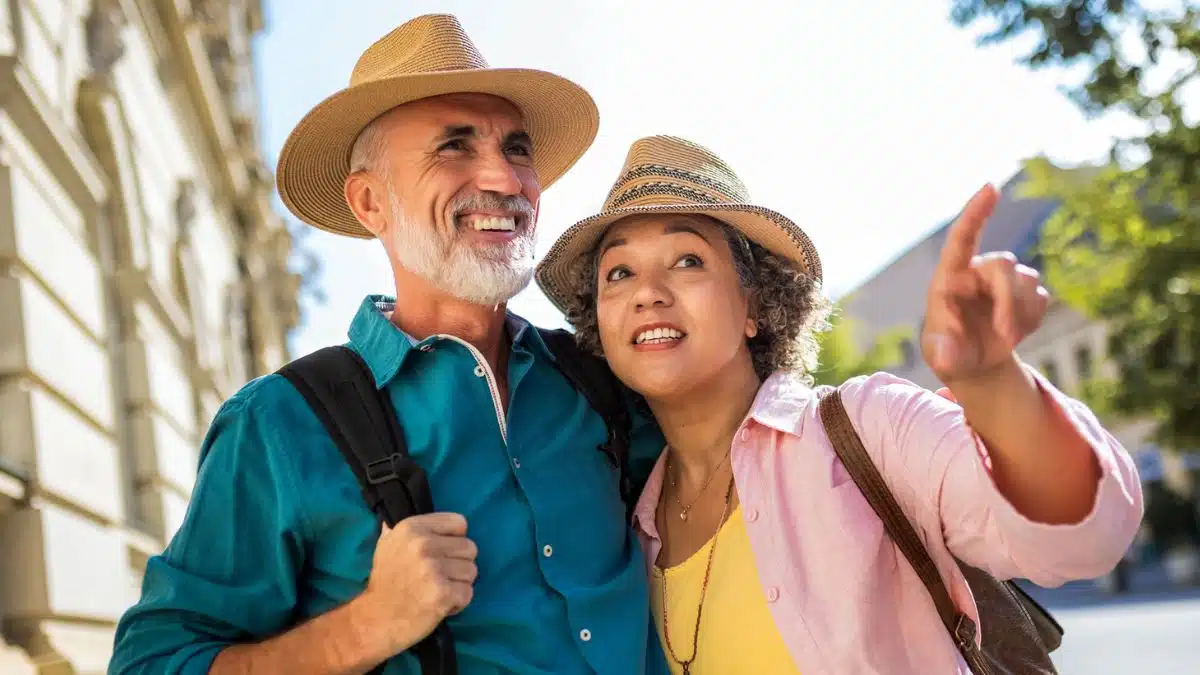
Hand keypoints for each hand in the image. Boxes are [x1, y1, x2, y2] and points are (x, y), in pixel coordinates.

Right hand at [358, 513, 477, 654]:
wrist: (374, 620)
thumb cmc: (385, 582)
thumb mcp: (388, 544)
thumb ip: (408, 530)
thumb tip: (412, 516)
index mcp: (412, 528)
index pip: (459, 523)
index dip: (454, 540)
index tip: (441, 553)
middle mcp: (423, 544)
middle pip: (470, 548)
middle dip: (458, 564)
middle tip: (438, 577)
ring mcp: (433, 569)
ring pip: (471, 571)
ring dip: (459, 584)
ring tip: (438, 591)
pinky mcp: (442, 593)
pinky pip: (468, 592)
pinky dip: (458, 603)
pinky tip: (439, 604)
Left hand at [921, 184, 1049, 384]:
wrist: (975, 363)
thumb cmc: (949, 353)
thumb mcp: (941, 357)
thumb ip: (943, 354)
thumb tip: (946, 354)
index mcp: (950, 276)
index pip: (962, 237)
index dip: (976, 211)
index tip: (990, 187)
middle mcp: (977, 271)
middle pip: (1005, 266)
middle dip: (1009, 301)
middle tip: (1005, 336)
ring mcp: (1004, 280)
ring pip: (1027, 280)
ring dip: (1020, 313)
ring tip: (1005, 337)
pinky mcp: (1026, 293)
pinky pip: (1041, 297)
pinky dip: (1032, 319)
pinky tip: (1016, 332)